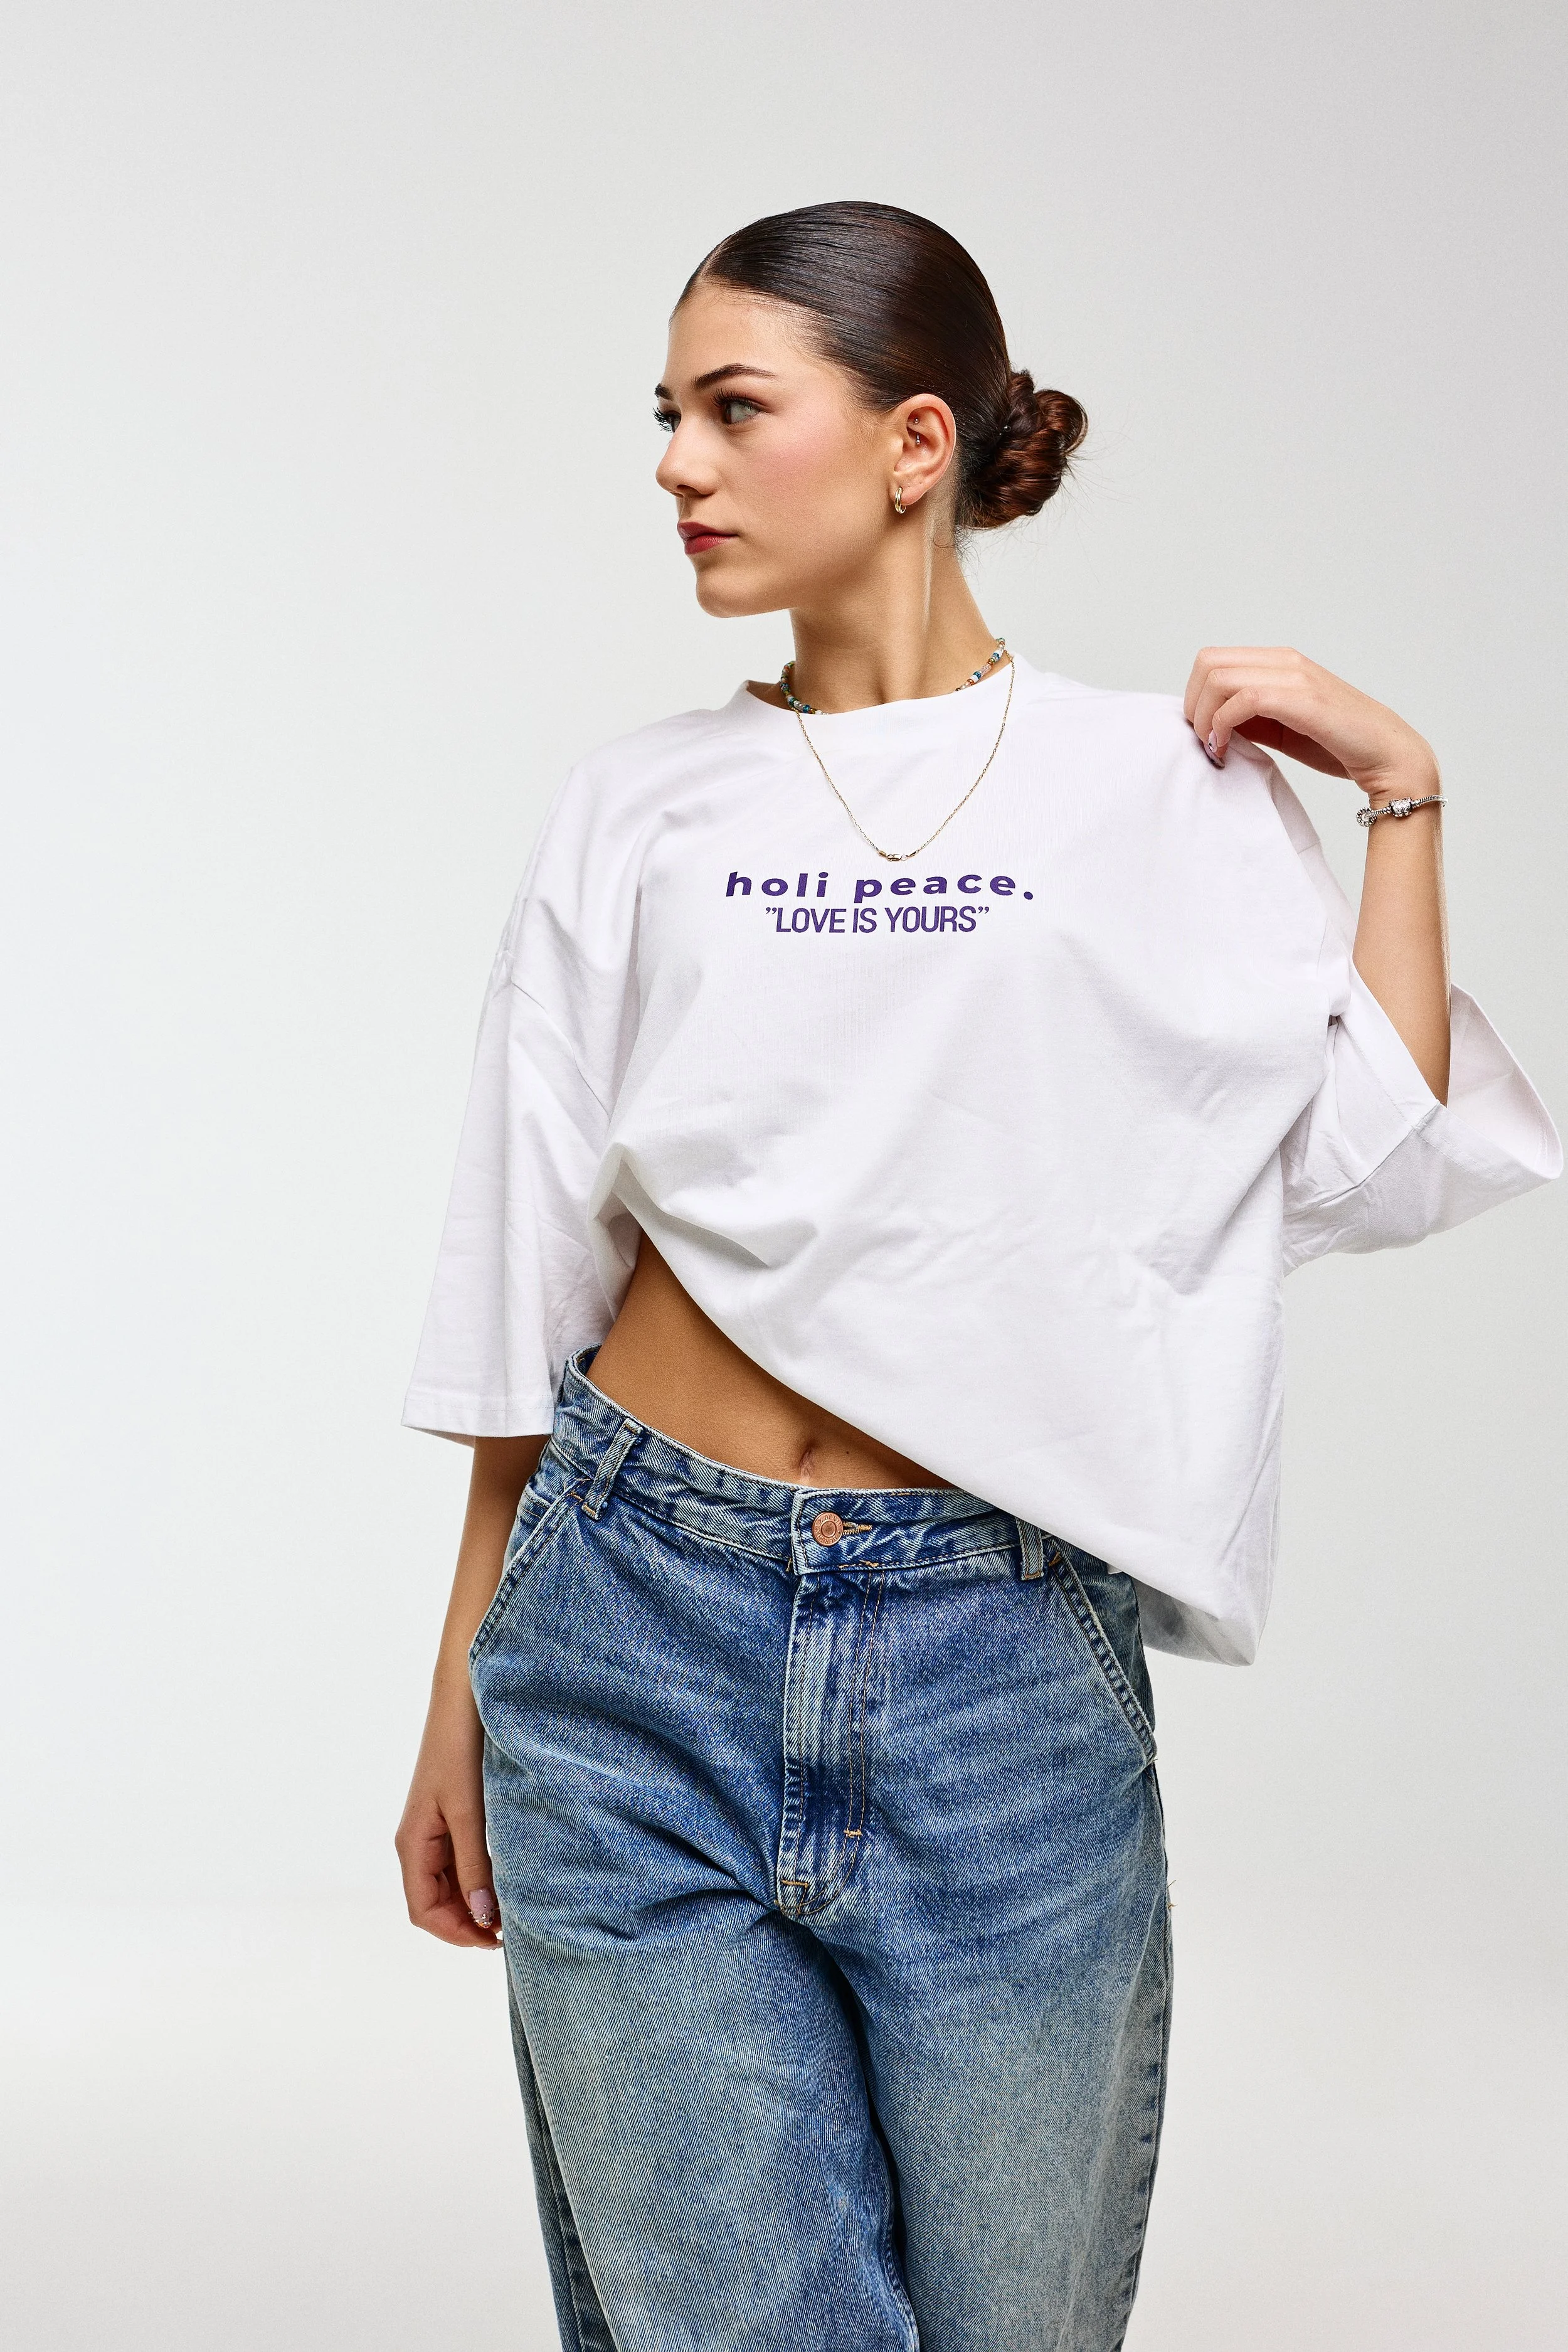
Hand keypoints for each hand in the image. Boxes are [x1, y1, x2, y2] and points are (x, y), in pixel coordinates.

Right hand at [395, 1677, 502, 1948]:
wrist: (466, 1696)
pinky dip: (482, 1877)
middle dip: (469, 1923)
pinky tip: (510, 1876)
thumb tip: (483, 1920)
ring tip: (515, 1907)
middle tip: (513, 1928)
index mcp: (413, 1844)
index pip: (424, 1912)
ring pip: (451, 1884)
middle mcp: (420, 1841)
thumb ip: (475, 1866)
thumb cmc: (461, 1749)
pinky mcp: (454, 1814)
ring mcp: (436, 1828)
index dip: (456, 1934)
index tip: (495, 1941)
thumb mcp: (469, 1812)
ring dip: (477, 1901)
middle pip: (437, 1903)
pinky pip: (462, 1860)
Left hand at [1184, 646, 1438, 800]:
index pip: (1213, 660)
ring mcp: (1295, 677)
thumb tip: (1210, 723)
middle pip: (1208, 663)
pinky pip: (1244, 701)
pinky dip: (1223, 726)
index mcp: (1279, 662)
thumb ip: (1249, 719)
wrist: (1386, 754)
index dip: (1195, 695)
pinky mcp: (1303, 699)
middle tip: (1203, 738)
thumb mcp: (1281, 727)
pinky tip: (1226, 748)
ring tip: (1215, 746)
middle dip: (1194, 704)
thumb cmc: (1337, 743)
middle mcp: (1285, 661)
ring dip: (1205, 717)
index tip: (1202, 729)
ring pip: (1220, 678)